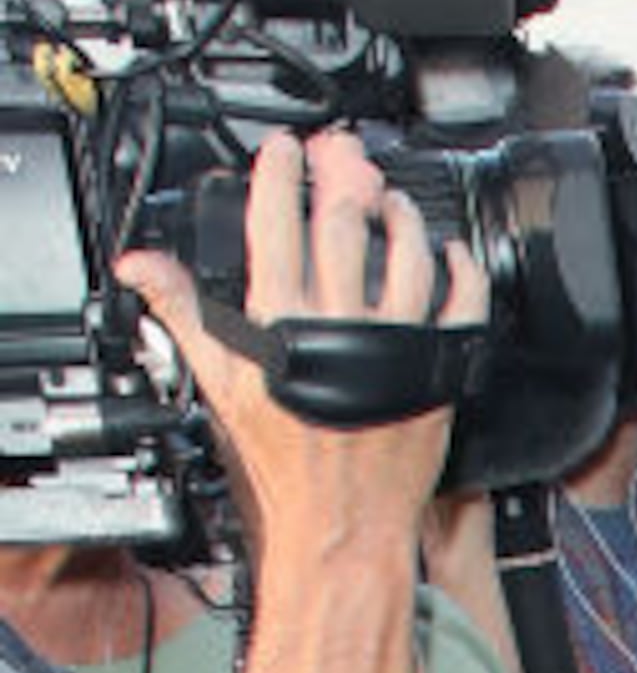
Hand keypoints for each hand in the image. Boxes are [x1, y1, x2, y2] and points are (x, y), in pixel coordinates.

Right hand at [117, 132, 482, 556]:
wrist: (343, 522)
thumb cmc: (284, 461)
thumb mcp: (221, 382)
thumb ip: (181, 312)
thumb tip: (139, 266)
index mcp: (282, 322)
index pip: (278, 221)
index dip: (281, 173)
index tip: (284, 150)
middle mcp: (341, 326)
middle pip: (345, 221)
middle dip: (342, 172)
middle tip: (341, 150)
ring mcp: (395, 347)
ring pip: (407, 253)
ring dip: (399, 213)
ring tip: (388, 197)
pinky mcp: (438, 371)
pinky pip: (461, 305)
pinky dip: (459, 270)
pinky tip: (448, 254)